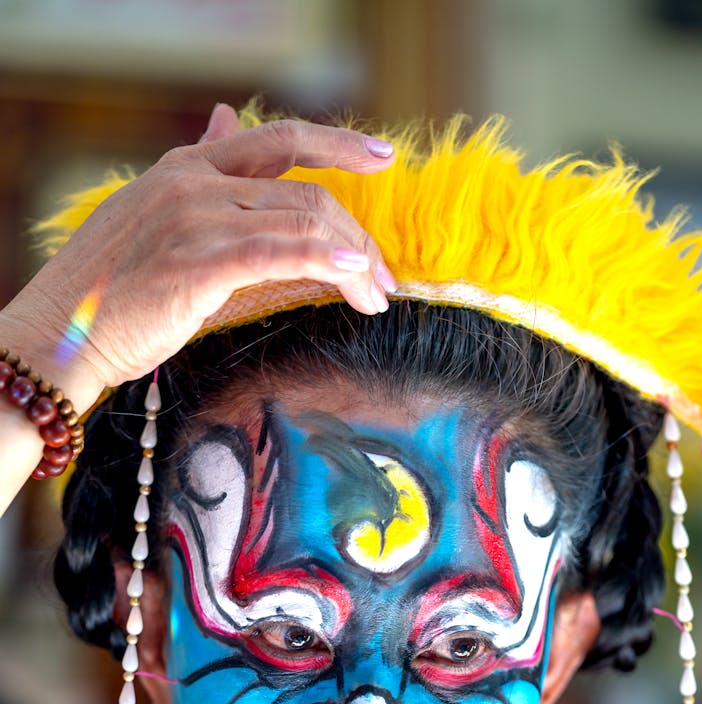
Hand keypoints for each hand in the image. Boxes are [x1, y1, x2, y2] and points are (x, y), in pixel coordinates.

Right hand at [2, 104, 396, 408]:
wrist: (61, 329)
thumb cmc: (109, 285)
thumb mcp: (154, 209)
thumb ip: (198, 170)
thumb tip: (224, 119)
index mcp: (189, 167)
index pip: (279, 141)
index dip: (339, 144)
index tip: (383, 158)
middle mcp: (196, 182)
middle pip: (306, 192)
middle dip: (357, 235)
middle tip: (383, 279)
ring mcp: (195, 218)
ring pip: (302, 221)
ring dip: (353, 261)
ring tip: (374, 298)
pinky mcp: (196, 262)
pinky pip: (275, 252)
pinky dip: (322, 259)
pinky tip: (351, 273)